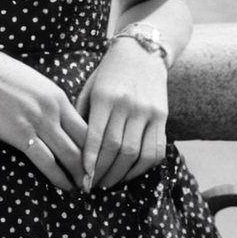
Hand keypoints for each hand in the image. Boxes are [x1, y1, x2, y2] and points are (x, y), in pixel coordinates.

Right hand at [0, 39, 88, 190]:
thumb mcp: (32, 83)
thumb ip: (49, 102)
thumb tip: (60, 119)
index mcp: (58, 95)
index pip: (88, 126)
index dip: (97, 147)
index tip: (100, 161)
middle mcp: (53, 109)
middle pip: (85, 142)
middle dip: (94, 165)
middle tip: (99, 181)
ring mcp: (37, 122)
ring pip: (70, 155)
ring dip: (80, 176)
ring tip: (85, 189)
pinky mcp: (19, 134)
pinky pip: (46, 162)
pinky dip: (59, 178)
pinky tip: (64, 187)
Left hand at [75, 39, 168, 190]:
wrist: (142, 51)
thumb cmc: (109, 72)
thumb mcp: (90, 87)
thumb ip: (82, 115)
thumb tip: (73, 148)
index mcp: (106, 97)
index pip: (98, 137)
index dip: (90, 163)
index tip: (83, 180)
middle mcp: (128, 105)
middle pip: (116, 149)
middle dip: (103, 173)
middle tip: (92, 186)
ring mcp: (148, 112)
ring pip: (136, 153)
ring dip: (121, 174)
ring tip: (108, 183)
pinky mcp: (163, 117)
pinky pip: (155, 150)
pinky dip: (142, 168)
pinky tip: (129, 173)